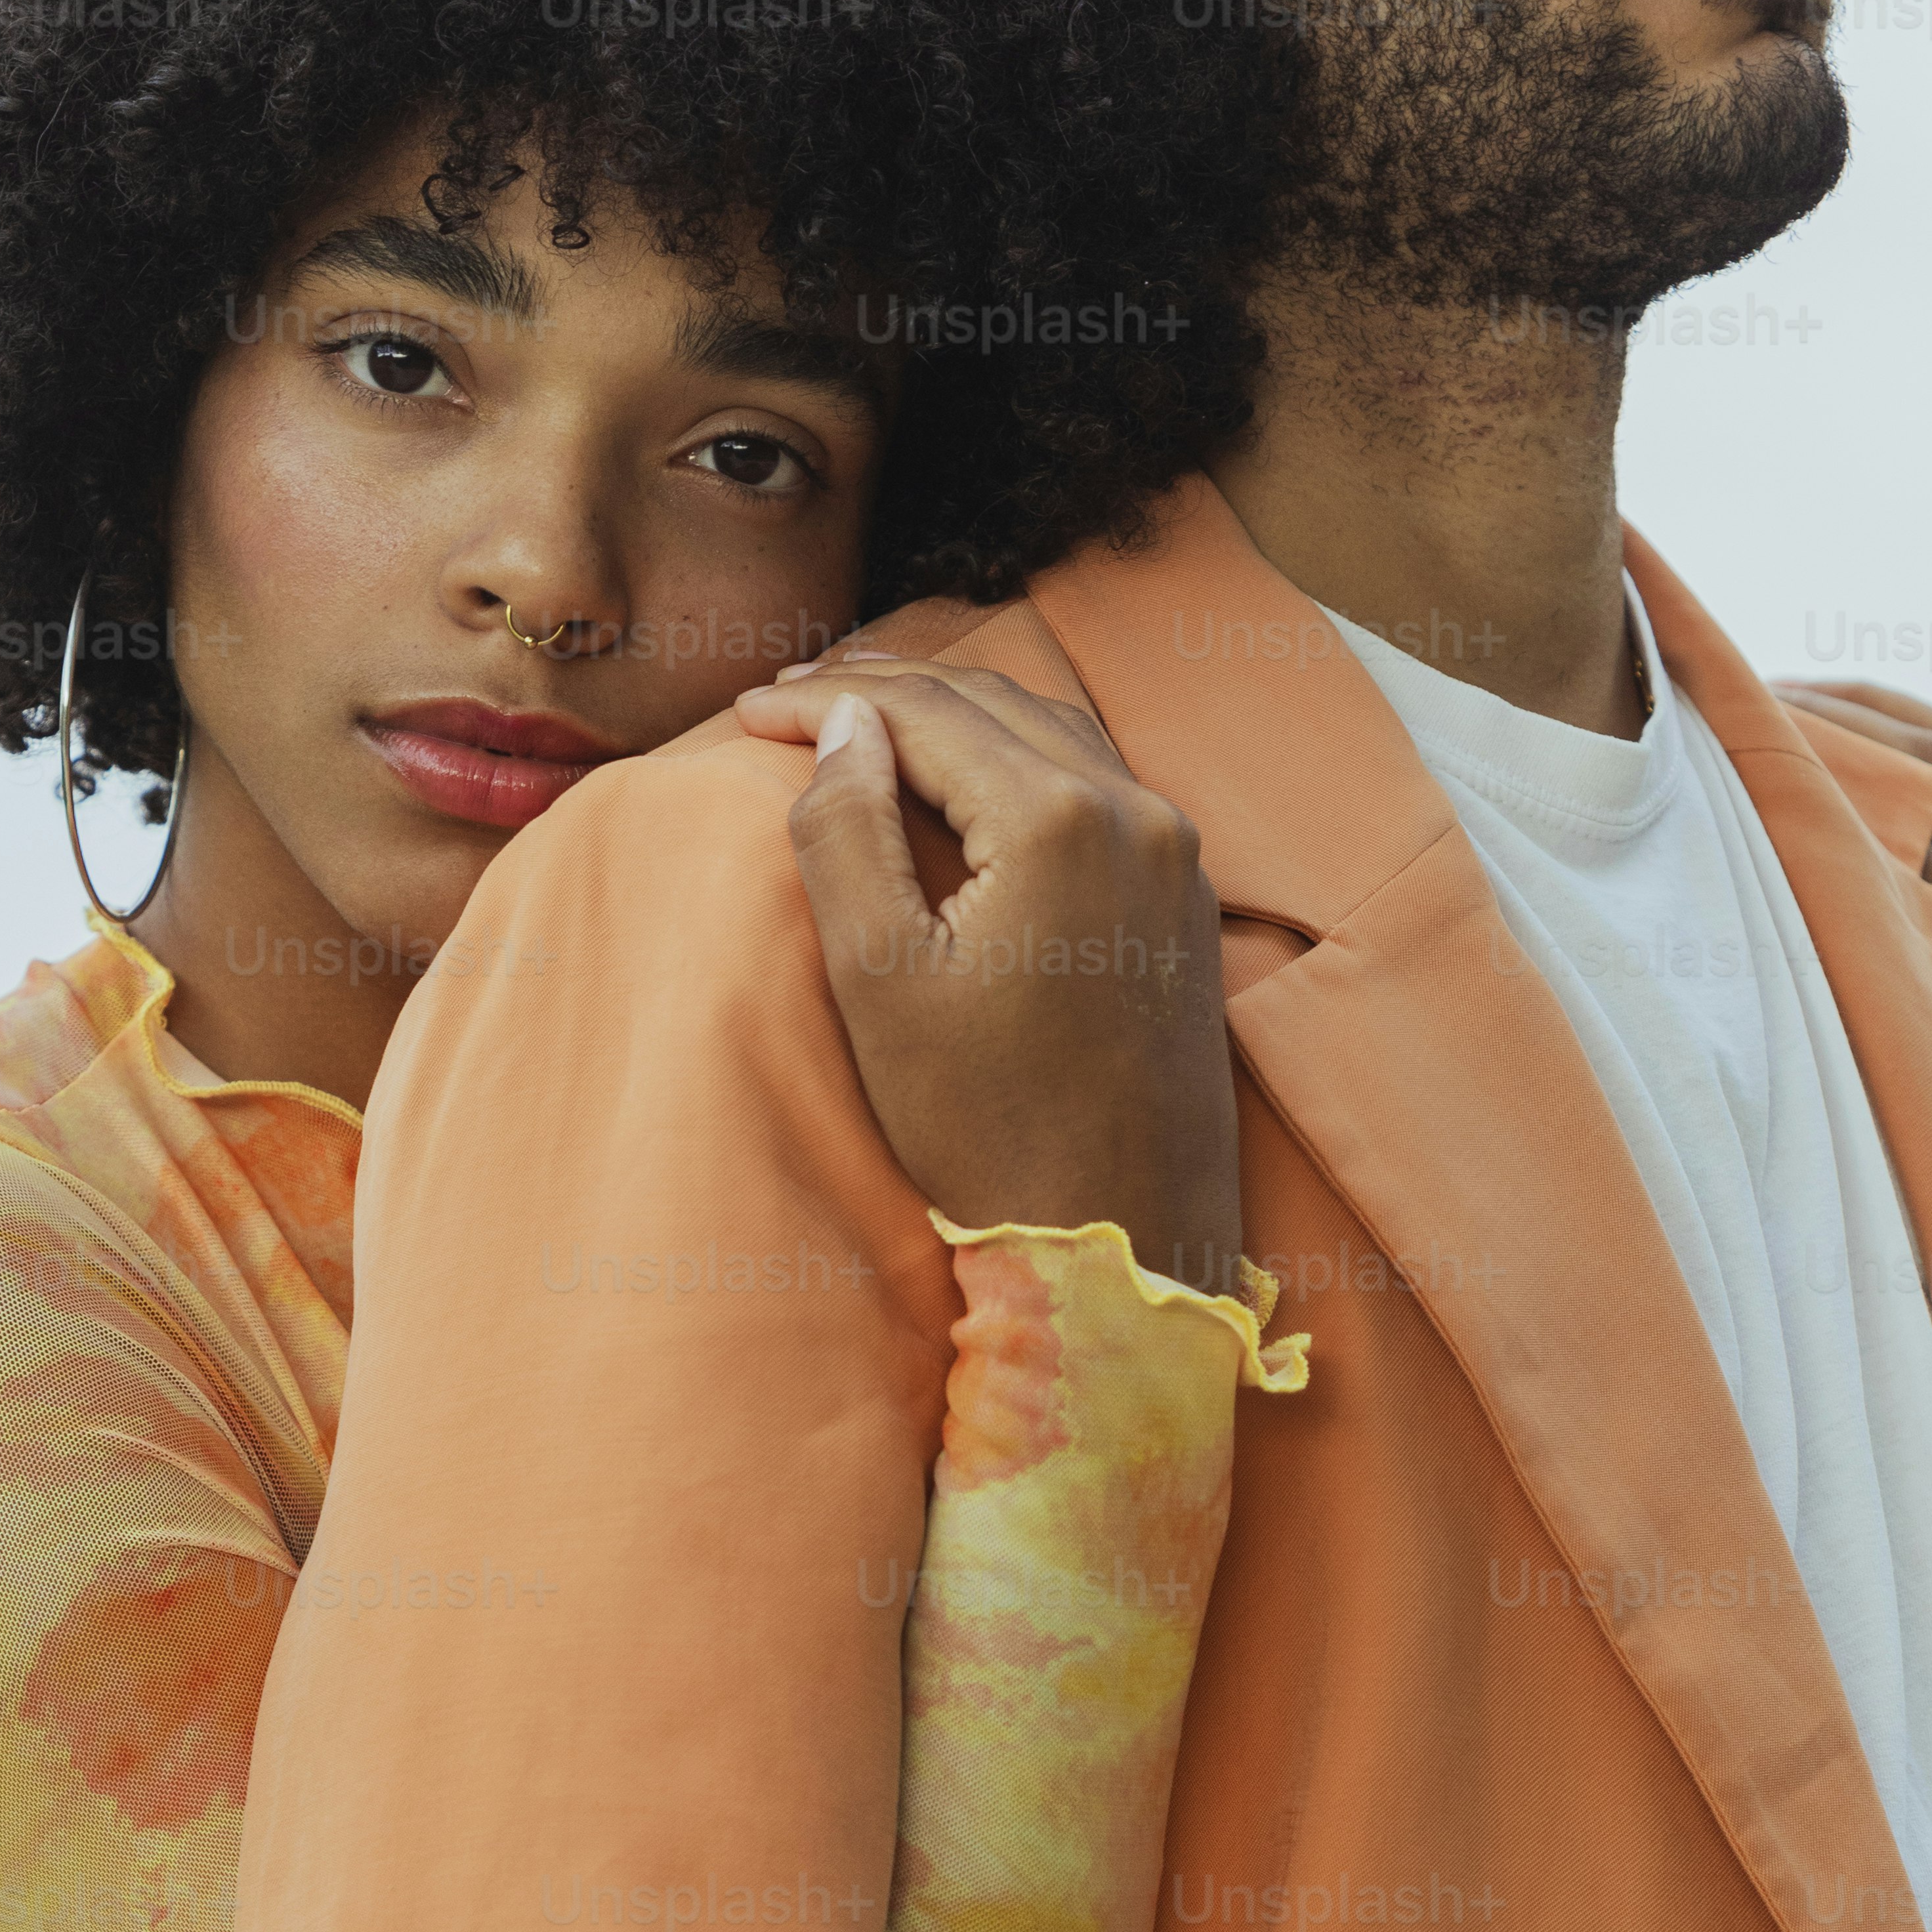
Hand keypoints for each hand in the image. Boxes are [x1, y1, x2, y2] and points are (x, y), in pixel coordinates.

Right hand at [735, 656, 1241, 1288]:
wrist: (1125, 1240)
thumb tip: (842, 725)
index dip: (825, 700)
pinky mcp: (1183, 897)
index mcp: (1057, 819)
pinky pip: (1093, 782)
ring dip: (954, 715)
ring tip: (866, 721)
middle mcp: (1134, 811)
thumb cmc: (987, 1129)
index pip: (924, 712)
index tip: (747, 708)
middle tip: (792, 698)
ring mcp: (1172, 853)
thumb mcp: (879, 980)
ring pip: (1049, 732)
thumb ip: (847, 832)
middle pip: (990, 703)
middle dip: (884, 691)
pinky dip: (1015, 757)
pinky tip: (965, 776)